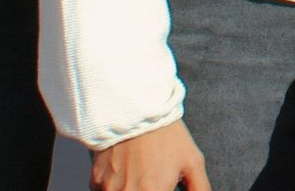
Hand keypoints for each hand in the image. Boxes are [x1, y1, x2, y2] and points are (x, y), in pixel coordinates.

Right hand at [90, 120, 208, 190]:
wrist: (136, 111)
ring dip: (131, 190)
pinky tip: (127, 171)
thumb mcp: (193, 162)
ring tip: (141, 174)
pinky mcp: (95, 182)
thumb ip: (199, 189)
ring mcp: (108, 189)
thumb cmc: (167, 135)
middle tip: (153, 180)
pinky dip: (116, 188)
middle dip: (149, 190)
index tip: (164, 186)